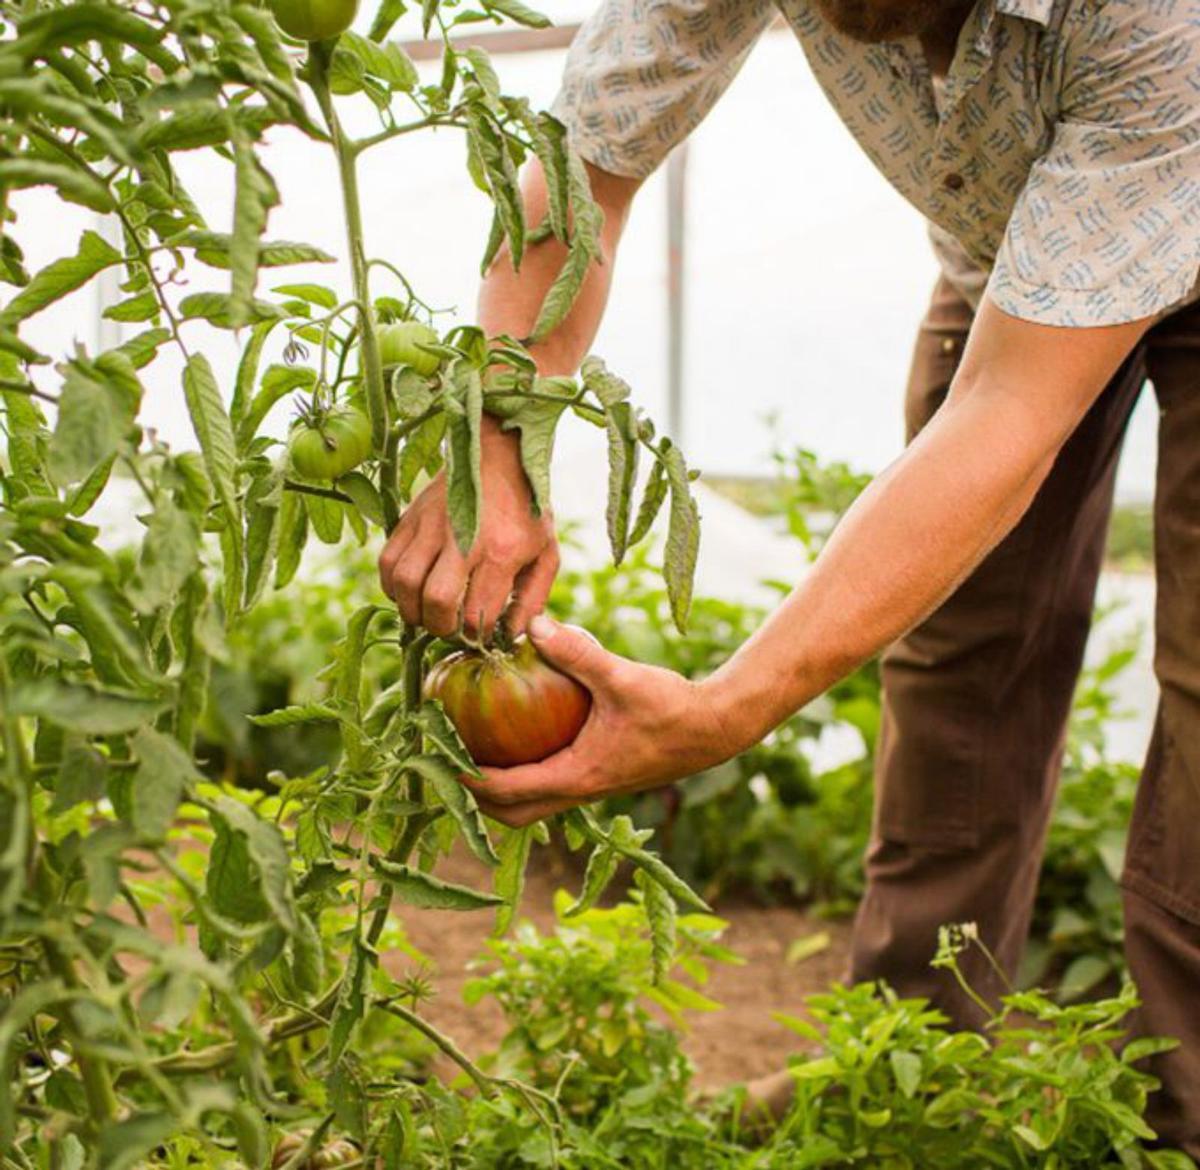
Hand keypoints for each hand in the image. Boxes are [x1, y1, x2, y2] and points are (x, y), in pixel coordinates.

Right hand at [378, 416, 557, 637]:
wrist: (498, 454)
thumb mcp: (546, 553)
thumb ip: (533, 598)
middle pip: (435, 601)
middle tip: (449, 628)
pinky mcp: (409, 517)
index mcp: (501, 551)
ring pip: (404, 582)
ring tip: (427, 613)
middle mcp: (463, 538)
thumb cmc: (526, 509)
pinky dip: (392, 586)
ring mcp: (431, 526)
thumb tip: (513, 634)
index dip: (476, 635)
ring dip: (412, 609)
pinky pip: (386, 562)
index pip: (478, 613)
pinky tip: (409, 591)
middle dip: (440, 627)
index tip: (479, 634)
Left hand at [462, 616, 740, 826]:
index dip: (465, 780)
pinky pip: (551, 784)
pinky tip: (521, 731)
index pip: (506, 792)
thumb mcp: (622, 676)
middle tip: (447, 761)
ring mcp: (591, 786)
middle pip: (512, 814)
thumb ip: (577, 652)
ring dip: (500, 789)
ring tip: (474, 751)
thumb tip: (530, 625)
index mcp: (577, 776)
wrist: (716, 728)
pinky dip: (526, 771)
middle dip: (475, 798)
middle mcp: (579, 790)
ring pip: (532, 804)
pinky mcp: (600, 774)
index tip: (435, 757)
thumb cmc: (672, 708)